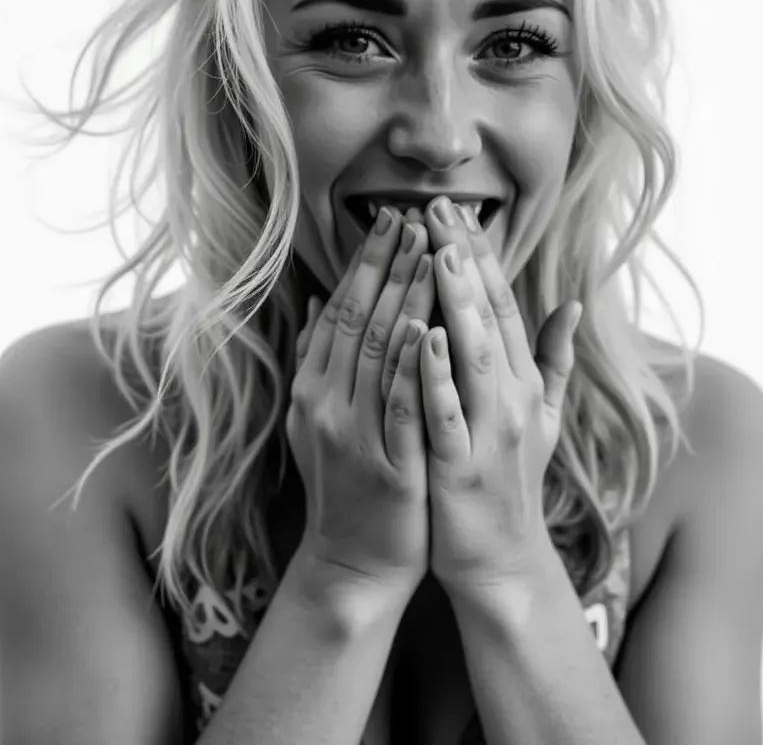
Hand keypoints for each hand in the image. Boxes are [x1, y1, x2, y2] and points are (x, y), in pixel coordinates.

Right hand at [286, 207, 434, 599]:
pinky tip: (432, 328)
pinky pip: (402, 406)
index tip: (392, 219)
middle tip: (416, 216)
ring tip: (431, 251)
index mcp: (313, 389)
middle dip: (390, 265)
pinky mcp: (388, 465)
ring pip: (383, 352)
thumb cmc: (344, 483)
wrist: (352, 562)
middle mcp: (326, 405)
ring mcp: (355, 435)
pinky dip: (415, 366)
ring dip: (408, 298)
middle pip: (362, 321)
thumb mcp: (317, 418)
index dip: (367, 263)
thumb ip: (317, 360)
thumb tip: (318, 300)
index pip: (343, 311)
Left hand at [418, 196, 581, 592]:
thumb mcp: (542, 416)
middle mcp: (513, 398)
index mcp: (523, 382)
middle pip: (490, 316)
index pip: (504, 304)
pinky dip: (438, 375)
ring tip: (438, 251)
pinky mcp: (462, 467)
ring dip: (458, 302)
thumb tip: (572, 305)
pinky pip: (449, 413)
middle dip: (465, 259)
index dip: (482, 255)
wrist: (501, 560)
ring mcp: (490, 431)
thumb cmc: (511, 479)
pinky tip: (423, 336)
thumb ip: (553, 359)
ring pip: (475, 355)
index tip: (459, 209)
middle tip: (439, 206)